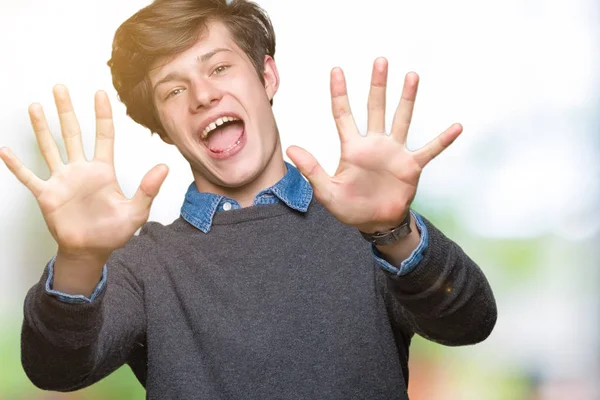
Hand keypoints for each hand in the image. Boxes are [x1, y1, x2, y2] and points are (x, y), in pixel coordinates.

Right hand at [0, 85, 167, 258]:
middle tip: (60, 87)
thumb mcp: (136, 211)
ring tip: (35, 106)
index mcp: (103, 171)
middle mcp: (81, 170)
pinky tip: (5, 150)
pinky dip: (16, 165)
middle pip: (72, 134)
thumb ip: (148, 190)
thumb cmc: (113, 232)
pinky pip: (29, 177)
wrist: (91, 251)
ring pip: (50, 148)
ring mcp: (62, 181)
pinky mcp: (47, 195)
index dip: (102, 115)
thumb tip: (164, 168)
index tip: (99, 93)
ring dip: (41, 128)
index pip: (104, 136)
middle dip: (66, 111)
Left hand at [287, 57, 461, 233]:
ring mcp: (394, 153)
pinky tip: (456, 127)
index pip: (343, 115)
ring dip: (407, 99)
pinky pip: (429, 150)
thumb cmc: (349, 208)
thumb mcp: (326, 191)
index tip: (336, 70)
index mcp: (353, 149)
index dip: (339, 93)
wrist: (375, 223)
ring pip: (401, 120)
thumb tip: (290, 148)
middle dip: (377, 85)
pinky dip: (442, 140)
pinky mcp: (411, 166)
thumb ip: (311, 169)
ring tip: (411, 76)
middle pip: (375, 108)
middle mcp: (374, 144)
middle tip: (380, 61)